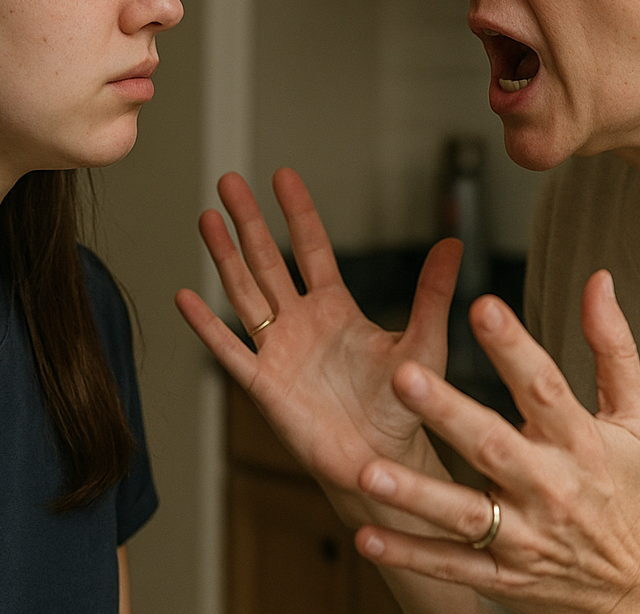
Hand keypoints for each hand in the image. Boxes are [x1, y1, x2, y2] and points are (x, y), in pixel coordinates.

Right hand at [175, 168, 460, 493]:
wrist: (383, 462)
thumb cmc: (403, 406)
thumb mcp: (423, 342)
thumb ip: (431, 293)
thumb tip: (453, 243)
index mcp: (336, 309)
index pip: (311, 249)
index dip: (297, 213)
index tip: (282, 176)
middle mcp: (301, 323)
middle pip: (268, 261)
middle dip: (248, 221)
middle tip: (229, 182)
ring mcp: (278, 352)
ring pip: (244, 294)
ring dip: (225, 257)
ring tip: (206, 219)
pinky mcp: (265, 386)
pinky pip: (230, 350)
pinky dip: (207, 325)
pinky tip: (186, 297)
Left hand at [350, 271, 639, 613]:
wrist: (638, 584)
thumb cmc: (629, 485)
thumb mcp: (636, 415)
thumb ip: (612, 346)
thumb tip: (599, 279)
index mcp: (580, 441)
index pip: (544, 386)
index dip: (513, 347)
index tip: (482, 308)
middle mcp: (550, 487)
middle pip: (493, 446)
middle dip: (448, 413)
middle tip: (403, 377)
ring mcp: (524, 536)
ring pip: (464, 515)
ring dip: (415, 495)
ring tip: (368, 472)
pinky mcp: (503, 576)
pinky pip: (451, 565)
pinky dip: (411, 554)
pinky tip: (368, 537)